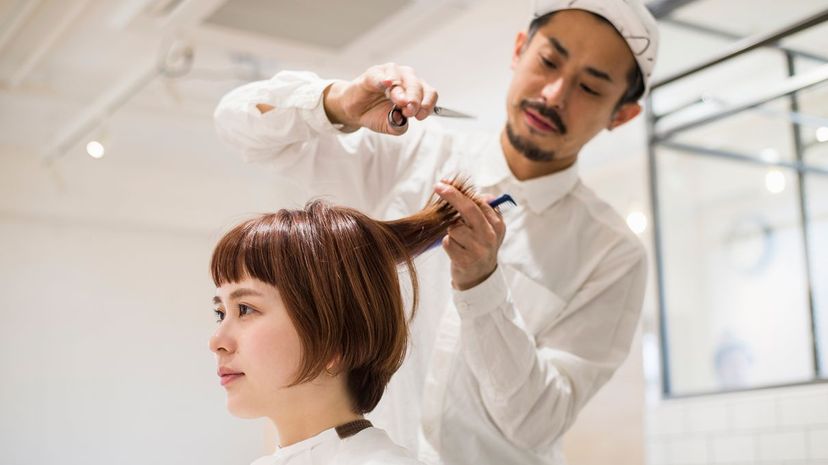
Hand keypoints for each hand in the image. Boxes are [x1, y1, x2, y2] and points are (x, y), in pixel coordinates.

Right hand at [323, 63, 438, 134]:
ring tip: (399, 102)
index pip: (429, 93)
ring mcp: (391, 73)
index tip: (420, 116)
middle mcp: (406, 79)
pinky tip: (387, 84)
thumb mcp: (390, 126)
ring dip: (402, 91)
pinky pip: (381, 75)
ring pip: (402, 78)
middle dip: (415, 100)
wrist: (355, 111)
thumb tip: (401, 120)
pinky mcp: (374, 73)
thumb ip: (398, 126)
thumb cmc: (376, 114)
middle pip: (417, 85)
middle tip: (409, 111)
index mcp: (415, 91)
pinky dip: (385, 79)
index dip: (427, 104)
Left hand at [434, 182, 505, 290]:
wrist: (479, 277)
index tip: (446, 183)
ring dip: (450, 231)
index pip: (479, 201)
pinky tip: (456, 250)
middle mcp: (490, 235)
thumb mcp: (487, 227)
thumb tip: (460, 186)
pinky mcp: (465, 260)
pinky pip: (447, 242)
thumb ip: (479, 207)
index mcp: (497, 224)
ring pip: (454, 227)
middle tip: (438, 186)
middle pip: (469, 208)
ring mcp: (478, 249)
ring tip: (459, 240)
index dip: (460, 191)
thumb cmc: (479, 246)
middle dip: (452, 195)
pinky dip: (448, 243)